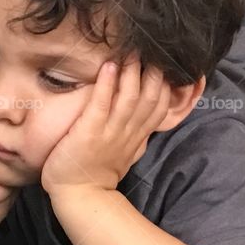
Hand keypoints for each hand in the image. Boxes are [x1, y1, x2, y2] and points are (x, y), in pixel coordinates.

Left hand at [41, 55, 169, 196]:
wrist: (79, 195)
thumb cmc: (97, 172)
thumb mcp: (125, 152)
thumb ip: (137, 135)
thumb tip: (146, 121)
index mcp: (137, 135)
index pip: (160, 105)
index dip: (165, 83)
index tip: (164, 64)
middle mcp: (128, 132)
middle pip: (149, 97)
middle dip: (152, 72)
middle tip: (150, 49)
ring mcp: (110, 132)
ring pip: (129, 98)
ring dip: (131, 73)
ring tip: (131, 52)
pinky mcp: (89, 132)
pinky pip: (101, 105)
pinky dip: (106, 85)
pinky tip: (108, 66)